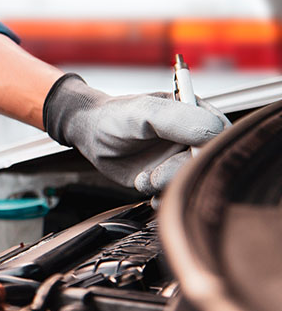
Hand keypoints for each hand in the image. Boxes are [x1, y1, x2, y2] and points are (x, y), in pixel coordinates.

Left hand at [43, 74, 227, 194]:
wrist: (90, 134)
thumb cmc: (114, 117)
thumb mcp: (144, 112)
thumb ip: (178, 119)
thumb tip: (214, 133)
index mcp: (196, 114)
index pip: (221, 135)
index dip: (208, 151)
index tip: (189, 159)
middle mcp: (192, 138)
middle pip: (206, 163)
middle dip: (181, 173)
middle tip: (155, 176)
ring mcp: (179, 159)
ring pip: (191, 181)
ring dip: (168, 187)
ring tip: (144, 179)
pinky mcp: (166, 177)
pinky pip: (176, 193)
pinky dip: (163, 198)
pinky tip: (146, 190)